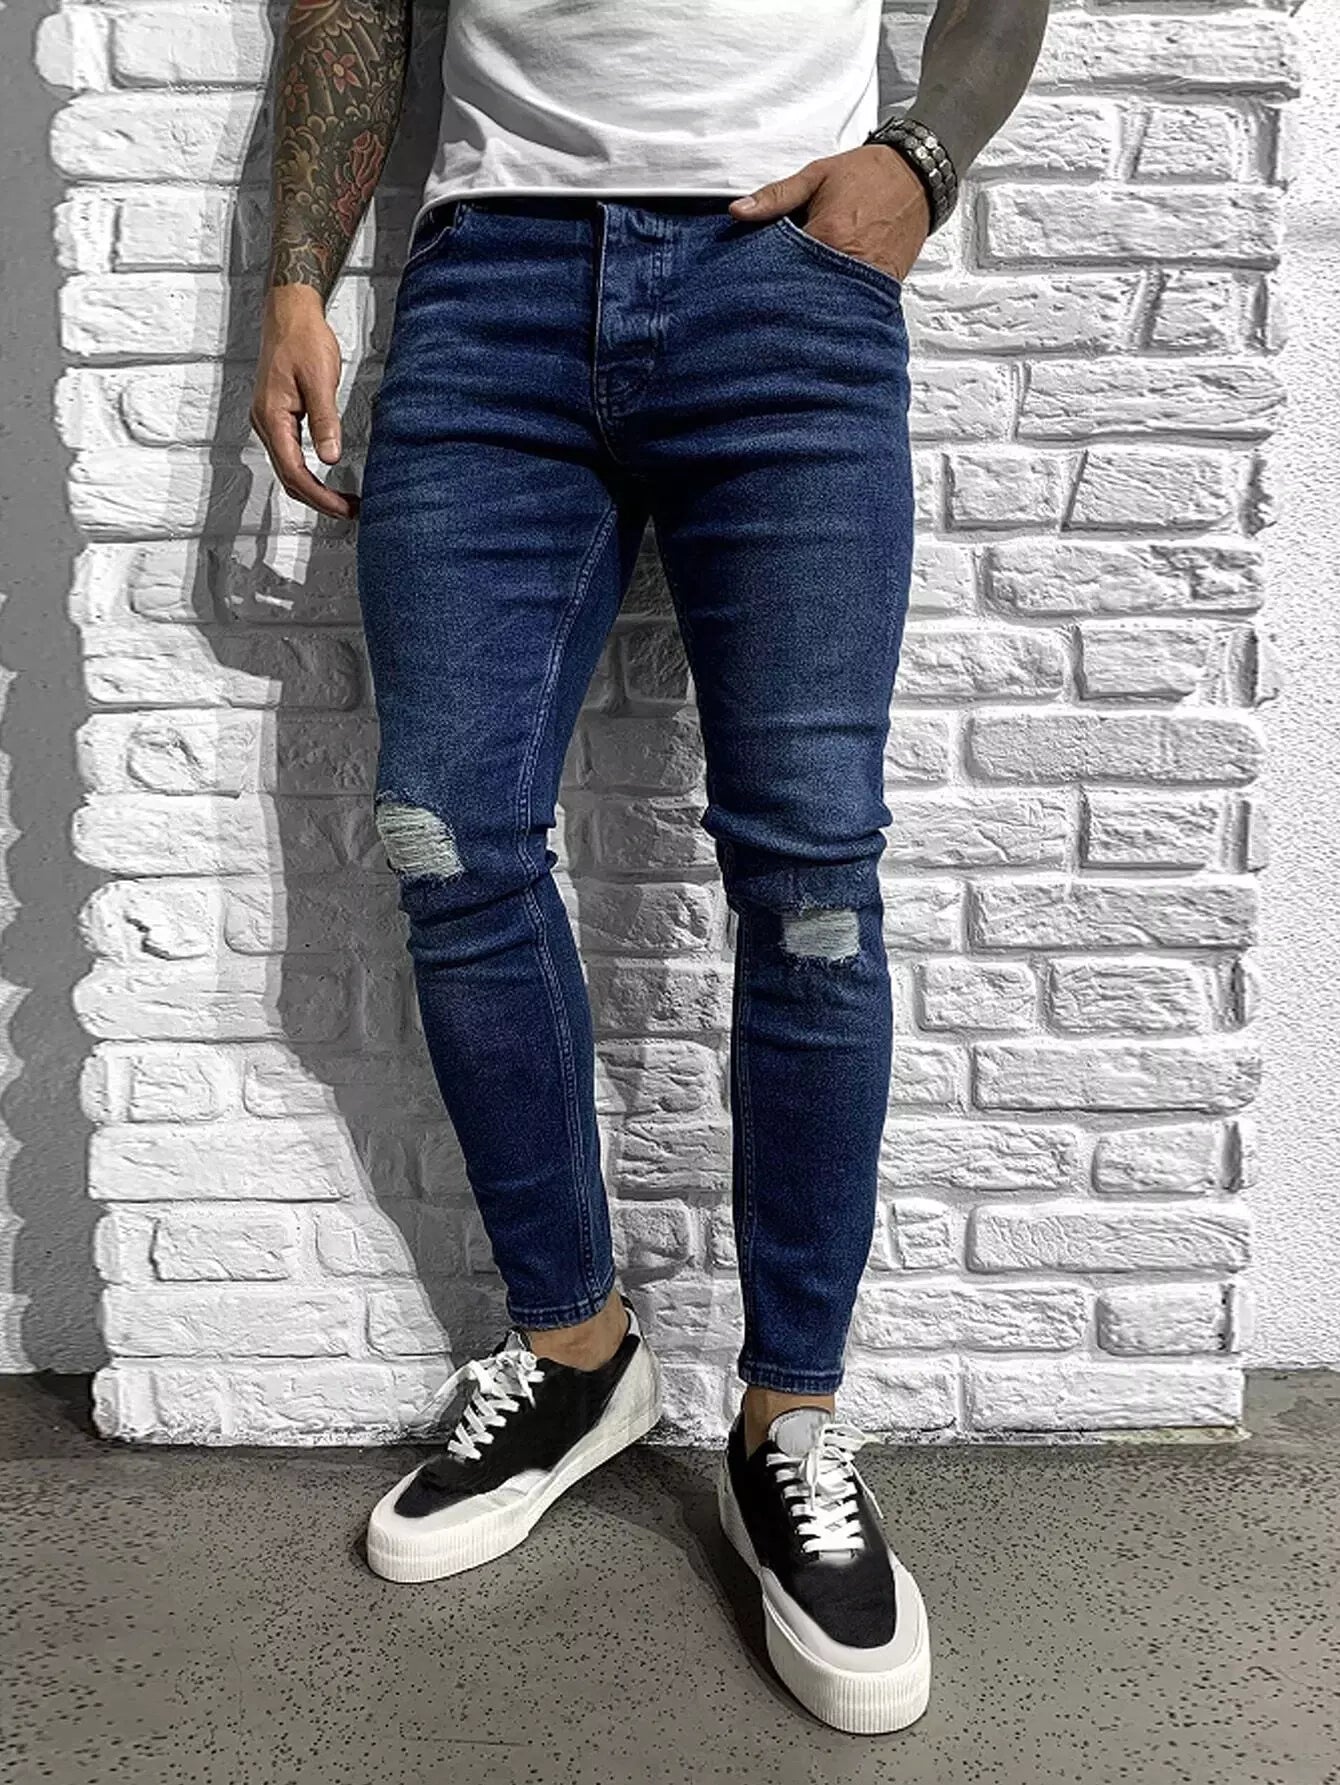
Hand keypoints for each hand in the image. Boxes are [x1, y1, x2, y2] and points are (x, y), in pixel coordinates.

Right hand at [250, 285, 357, 520]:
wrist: (289, 312)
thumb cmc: (303, 338)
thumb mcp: (320, 379)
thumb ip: (325, 420)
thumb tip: (331, 458)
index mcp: (272, 417)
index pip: (295, 472)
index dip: (320, 496)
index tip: (345, 509)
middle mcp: (265, 424)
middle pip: (289, 478)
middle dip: (319, 500)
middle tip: (350, 513)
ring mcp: (269, 421)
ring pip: (288, 470)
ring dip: (314, 490)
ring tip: (343, 502)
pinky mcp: (277, 417)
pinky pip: (289, 456)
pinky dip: (308, 474)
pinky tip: (327, 478)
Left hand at [729, 143, 930, 283]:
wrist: (919, 176)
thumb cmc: (871, 174)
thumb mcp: (816, 175)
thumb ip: (775, 196)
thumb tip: (739, 211)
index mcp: (827, 235)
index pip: (781, 269)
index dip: (764, 276)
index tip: (751, 281)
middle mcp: (846, 263)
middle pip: (802, 292)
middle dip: (784, 294)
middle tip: (768, 295)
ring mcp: (865, 279)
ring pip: (826, 302)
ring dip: (809, 300)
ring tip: (796, 296)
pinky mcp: (879, 287)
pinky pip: (850, 302)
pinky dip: (835, 301)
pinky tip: (823, 294)